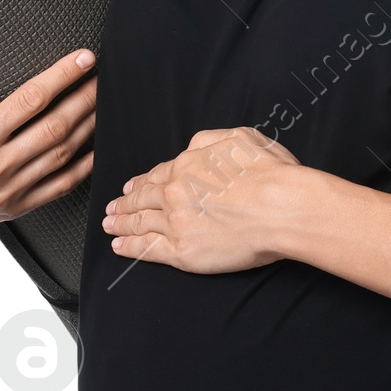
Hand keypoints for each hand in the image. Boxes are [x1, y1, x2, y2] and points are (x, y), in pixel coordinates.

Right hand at [0, 40, 96, 243]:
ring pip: (62, 154)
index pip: (29, 101)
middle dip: (85, 97)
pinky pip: (61, 185)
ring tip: (106, 102)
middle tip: (106, 75)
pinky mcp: (18, 206)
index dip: (61, 76)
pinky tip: (98, 145)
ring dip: (89, 126)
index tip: (83, 58)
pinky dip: (84, 165)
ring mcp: (11, 188)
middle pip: (55, 126)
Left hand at [102, 126, 304, 272]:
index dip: (142, 182)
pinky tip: (119, 246)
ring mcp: (175, 224)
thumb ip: (210, 140)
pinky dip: (130, 247)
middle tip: (112, 207)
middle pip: (142, 199)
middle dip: (124, 203)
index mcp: (187, 165)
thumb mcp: (240, 137)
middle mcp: (175, 193)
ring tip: (109, 226)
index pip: (157, 175)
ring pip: (140, 223)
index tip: (131, 187)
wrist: (281, 208)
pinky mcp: (182, 252)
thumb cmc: (270, 174)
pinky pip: (148, 249)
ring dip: (120, 224)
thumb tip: (194, 148)